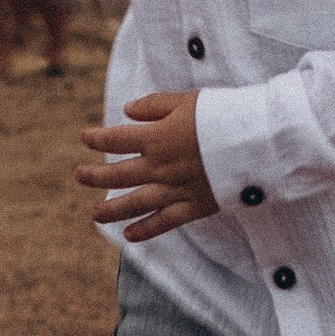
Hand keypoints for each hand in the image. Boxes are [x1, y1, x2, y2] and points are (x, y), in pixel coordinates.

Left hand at [77, 90, 218, 240]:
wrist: (256, 141)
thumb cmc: (223, 114)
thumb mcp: (186, 99)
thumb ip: (154, 104)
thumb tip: (127, 110)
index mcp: (156, 137)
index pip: (116, 139)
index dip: (97, 139)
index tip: (86, 138)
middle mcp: (160, 166)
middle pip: (119, 174)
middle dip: (96, 176)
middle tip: (79, 176)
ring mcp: (176, 189)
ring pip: (136, 202)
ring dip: (112, 210)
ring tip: (94, 215)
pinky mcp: (195, 205)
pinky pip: (165, 221)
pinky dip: (147, 230)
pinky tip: (129, 236)